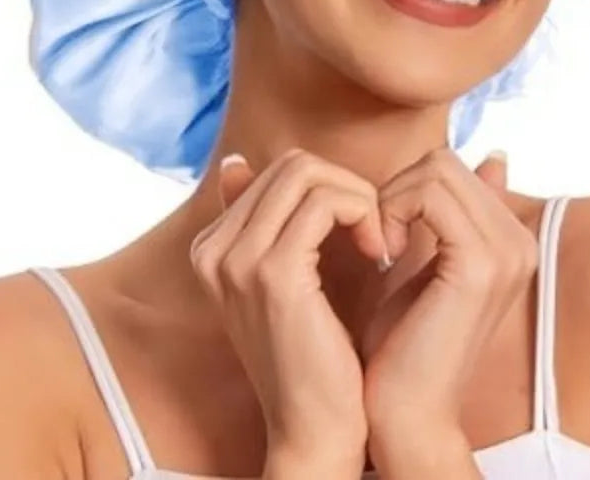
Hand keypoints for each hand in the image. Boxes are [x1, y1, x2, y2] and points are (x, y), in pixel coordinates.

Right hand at [189, 148, 387, 467]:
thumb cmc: (314, 355)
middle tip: (373, 229)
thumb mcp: (283, 280)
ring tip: (376, 240)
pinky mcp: (274, 273)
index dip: (330, 187)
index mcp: (211, 247)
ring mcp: (238, 260)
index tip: (357, 229)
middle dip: (345, 185)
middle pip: (292, 164)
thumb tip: (238, 161)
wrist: (316, 430)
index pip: (277, 170)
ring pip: (308, 173)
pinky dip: (363, 213)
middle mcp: (213, 249)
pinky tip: (378, 251)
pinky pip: (326, 203)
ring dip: (358, 197)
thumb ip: (265, 223)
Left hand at [360, 147, 537, 444]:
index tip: (387, 231)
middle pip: (444, 160)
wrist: (407, 413)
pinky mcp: (480, 265)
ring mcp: (506, 252)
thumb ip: (454, 214)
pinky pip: (428, 196)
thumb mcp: (429, 263)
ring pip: (435, 169)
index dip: (407, 187)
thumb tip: (496, 156)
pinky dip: (393, 211)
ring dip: (392, 199)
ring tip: (382, 245)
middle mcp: (520, 241)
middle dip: (398, 187)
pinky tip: (384, 252)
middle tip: (379, 236)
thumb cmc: (405, 343)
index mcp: (511, 239)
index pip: (453, 163)